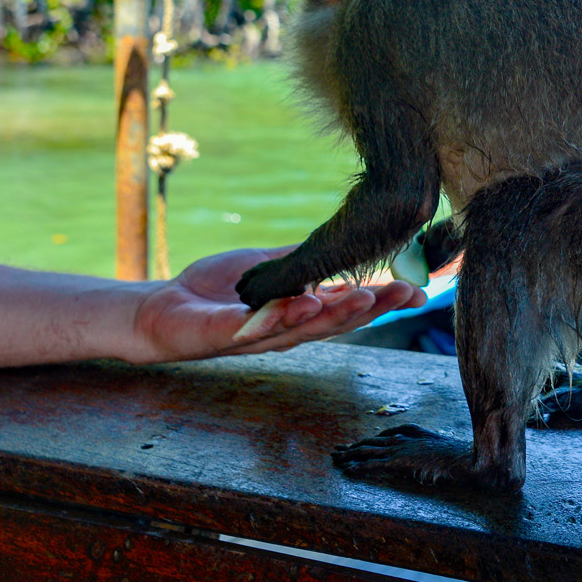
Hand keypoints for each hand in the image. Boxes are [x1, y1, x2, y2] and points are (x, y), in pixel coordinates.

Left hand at [135, 247, 428, 361]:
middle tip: (410, 293)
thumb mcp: (267, 270)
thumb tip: (342, 246)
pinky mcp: (224, 335)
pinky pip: (257, 327)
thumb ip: (302, 263)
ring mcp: (257, 335)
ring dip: (339, 313)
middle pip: (338, 321)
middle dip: (376, 308)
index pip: (347, 307)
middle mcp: (286, 330)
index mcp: (299, 313)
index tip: (420, 289)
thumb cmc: (214, 292)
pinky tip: (307, 302)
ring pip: (306, 328)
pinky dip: (284, 315)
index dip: (383, 300)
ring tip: (369, 298)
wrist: (161, 310)